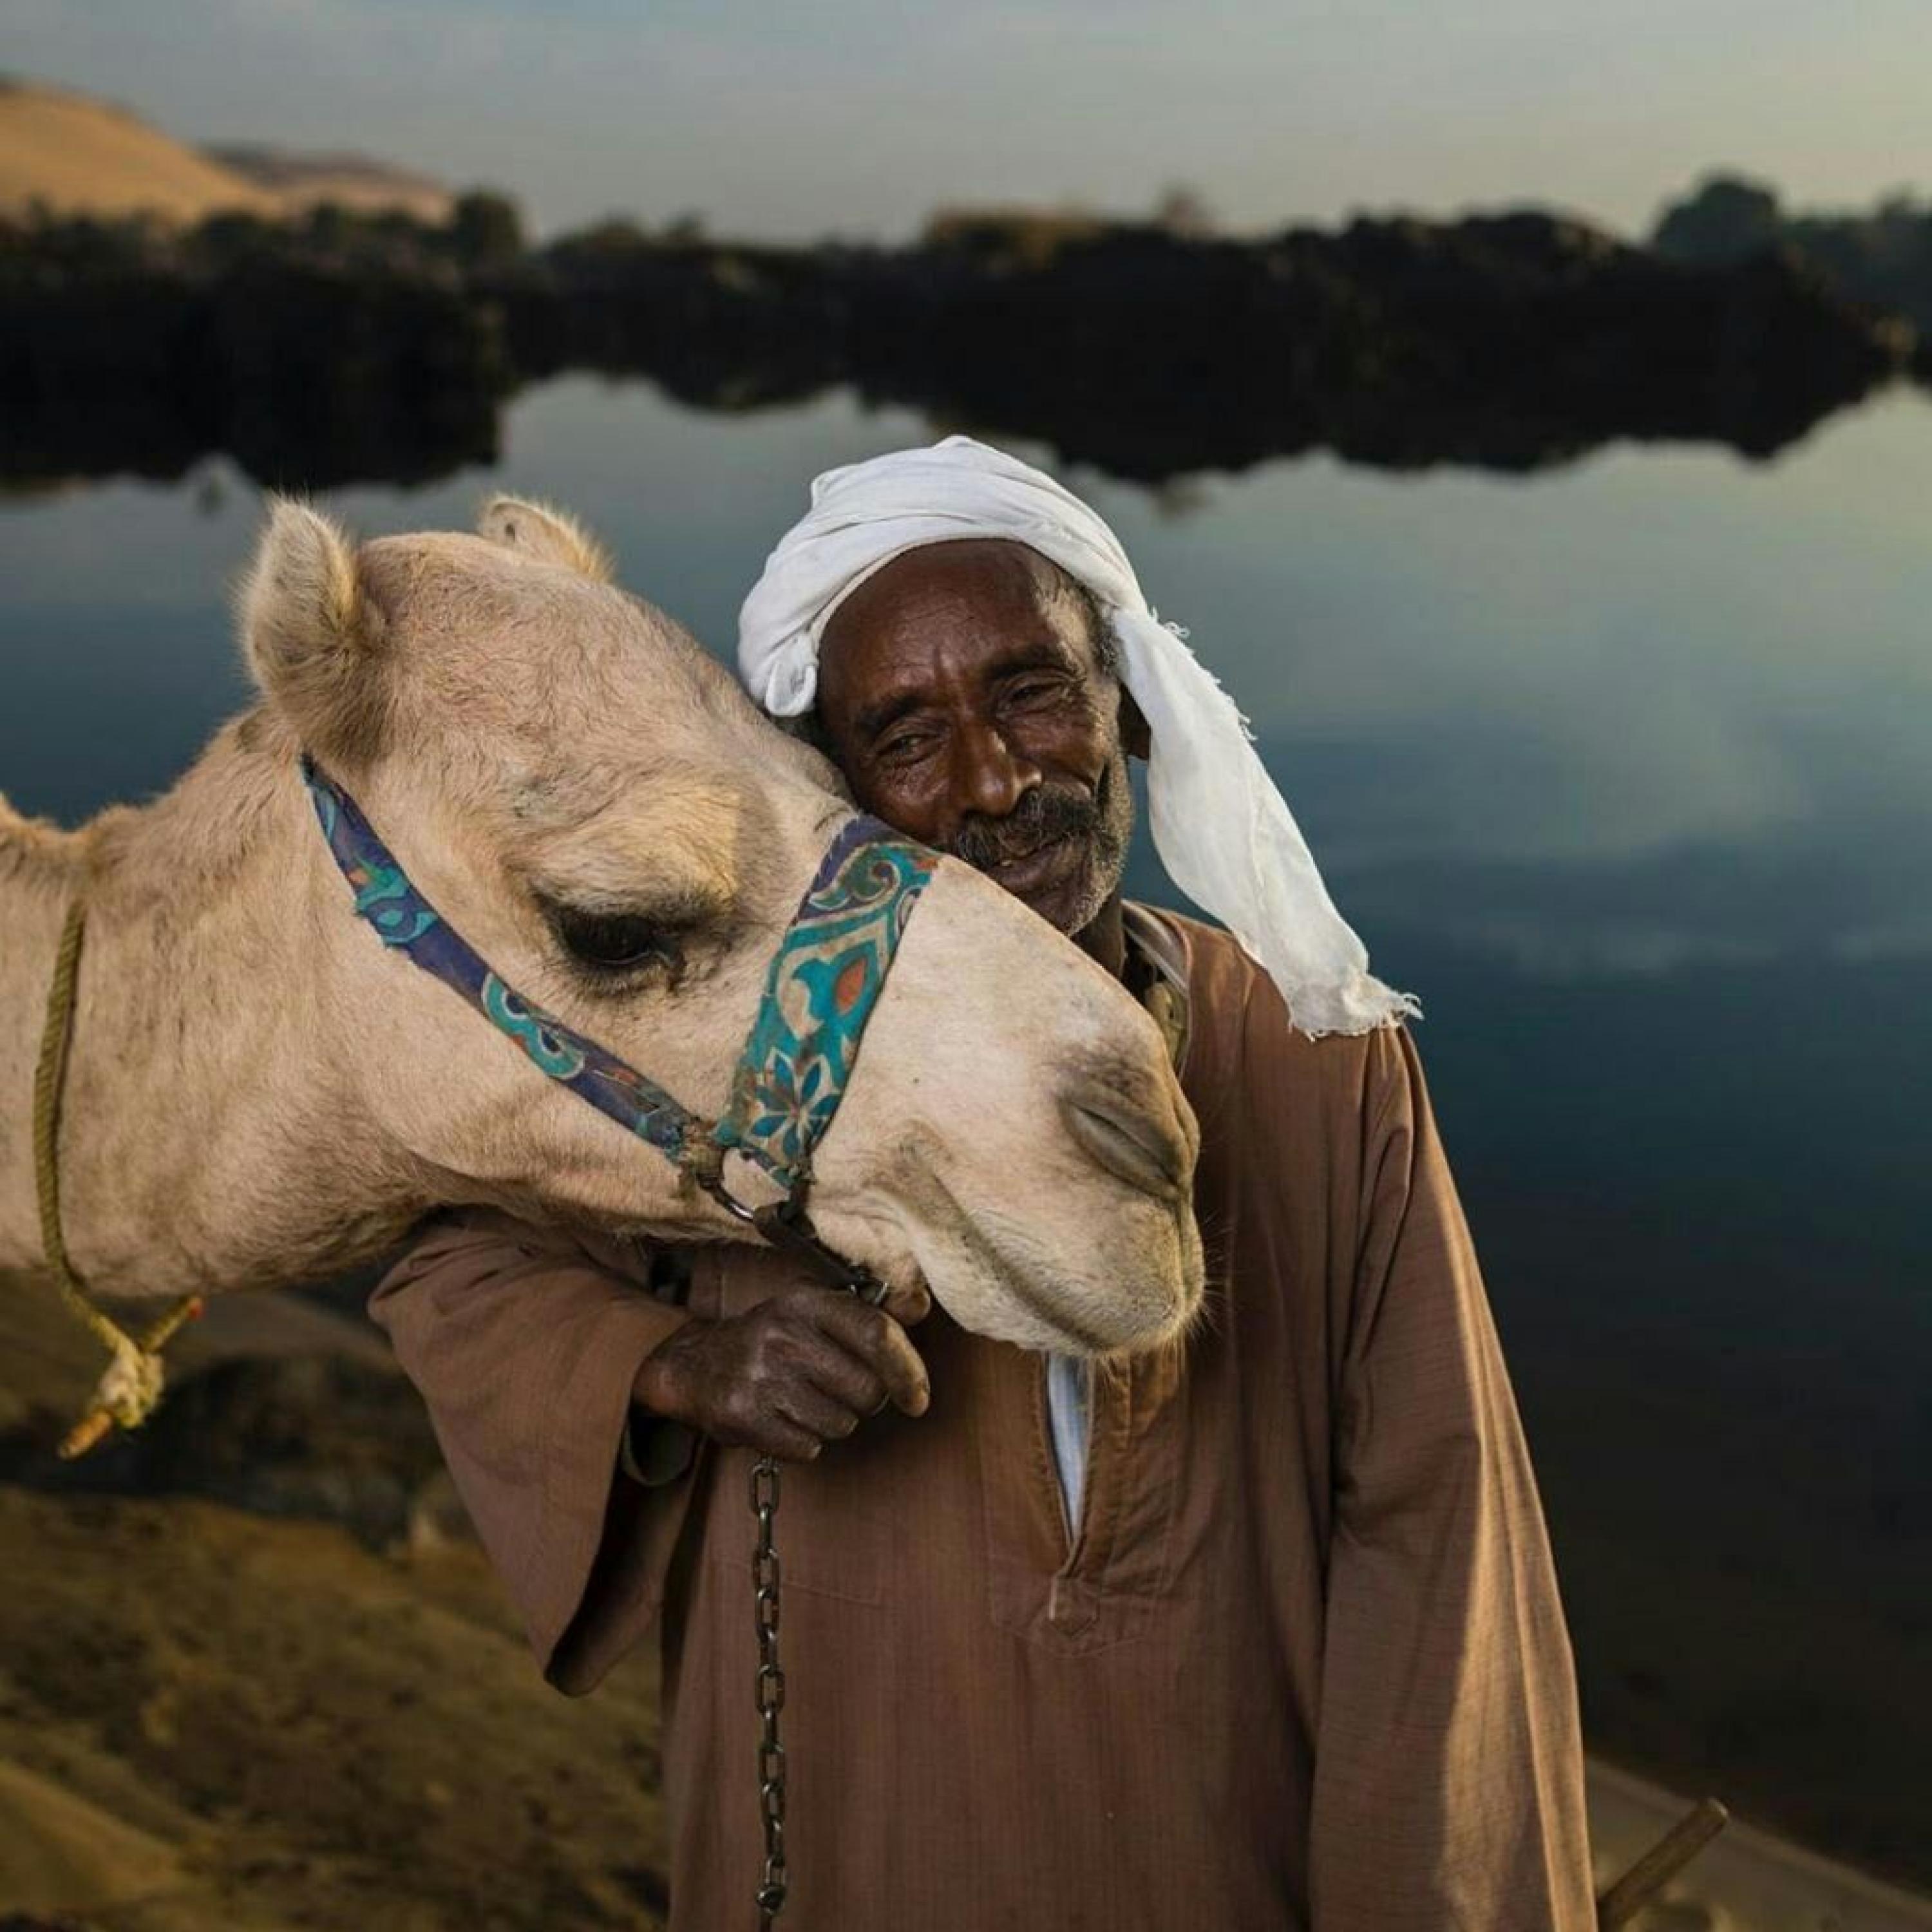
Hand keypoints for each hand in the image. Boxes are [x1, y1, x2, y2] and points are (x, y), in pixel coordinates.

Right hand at [633, 1286, 930, 1460]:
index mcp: (807, 1301)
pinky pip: (809, 1448)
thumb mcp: (814, 1309)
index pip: (877, 1334)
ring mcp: (761, 1377)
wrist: (696, 1365)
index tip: (918, 1398)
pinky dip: (806, 1442)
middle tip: (844, 1392)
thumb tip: (921, 1306)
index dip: (909, 1370)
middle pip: (867, 1391)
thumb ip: (869, 1312)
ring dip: (835, 1421)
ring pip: (841, 1423)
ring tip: (807, 1401)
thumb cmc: (773, 1339)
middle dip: (868, 1401)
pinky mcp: (744, 1416)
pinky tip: (786, 1419)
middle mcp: (783, 1334)